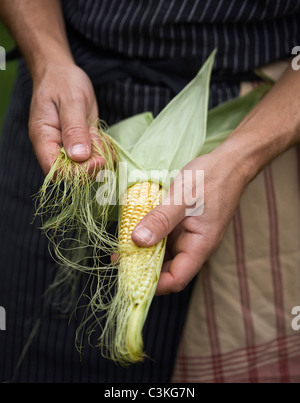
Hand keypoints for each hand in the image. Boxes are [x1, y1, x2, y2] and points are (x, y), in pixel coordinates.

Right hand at [28, 61, 100, 174]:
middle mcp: (53, 146)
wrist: (61, 72)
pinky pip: (90, 156)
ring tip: (106, 147)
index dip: (76, 172)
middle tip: (105, 156)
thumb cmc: (62, 82)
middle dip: (90, 168)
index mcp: (44, 138)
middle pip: (69, 173)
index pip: (55, 170)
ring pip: (82, 167)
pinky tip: (107, 144)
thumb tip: (79, 157)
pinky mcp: (78, 143)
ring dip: (98, 161)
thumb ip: (75, 129)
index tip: (96, 161)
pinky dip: (101, 153)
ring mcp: (66, 146)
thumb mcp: (72, 102)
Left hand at [132, 148, 247, 294]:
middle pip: (167, 270)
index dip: (153, 284)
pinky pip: (164, 239)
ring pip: (164, 255)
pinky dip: (149, 238)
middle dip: (143, 269)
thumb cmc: (210, 179)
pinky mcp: (182, 226)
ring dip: (144, 254)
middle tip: (119, 261)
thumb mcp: (182, 198)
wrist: (228, 163)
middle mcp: (193, 246)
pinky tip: (134, 232)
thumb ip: (160, 219)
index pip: (175, 279)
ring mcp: (188, 236)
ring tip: (121, 250)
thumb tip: (138, 240)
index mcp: (199, 246)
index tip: (128, 276)